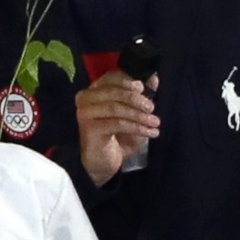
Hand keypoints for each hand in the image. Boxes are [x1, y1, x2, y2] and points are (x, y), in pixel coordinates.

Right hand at [75, 70, 158, 186]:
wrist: (104, 161)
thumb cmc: (118, 135)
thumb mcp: (133, 114)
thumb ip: (141, 96)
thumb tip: (153, 78)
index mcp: (94, 91)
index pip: (110, 77)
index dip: (128, 80)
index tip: (145, 88)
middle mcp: (85, 99)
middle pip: (113, 91)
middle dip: (136, 99)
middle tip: (152, 108)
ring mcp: (85, 113)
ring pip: (115, 107)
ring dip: (139, 115)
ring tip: (155, 122)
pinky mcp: (90, 129)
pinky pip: (117, 123)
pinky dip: (137, 127)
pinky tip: (150, 132)